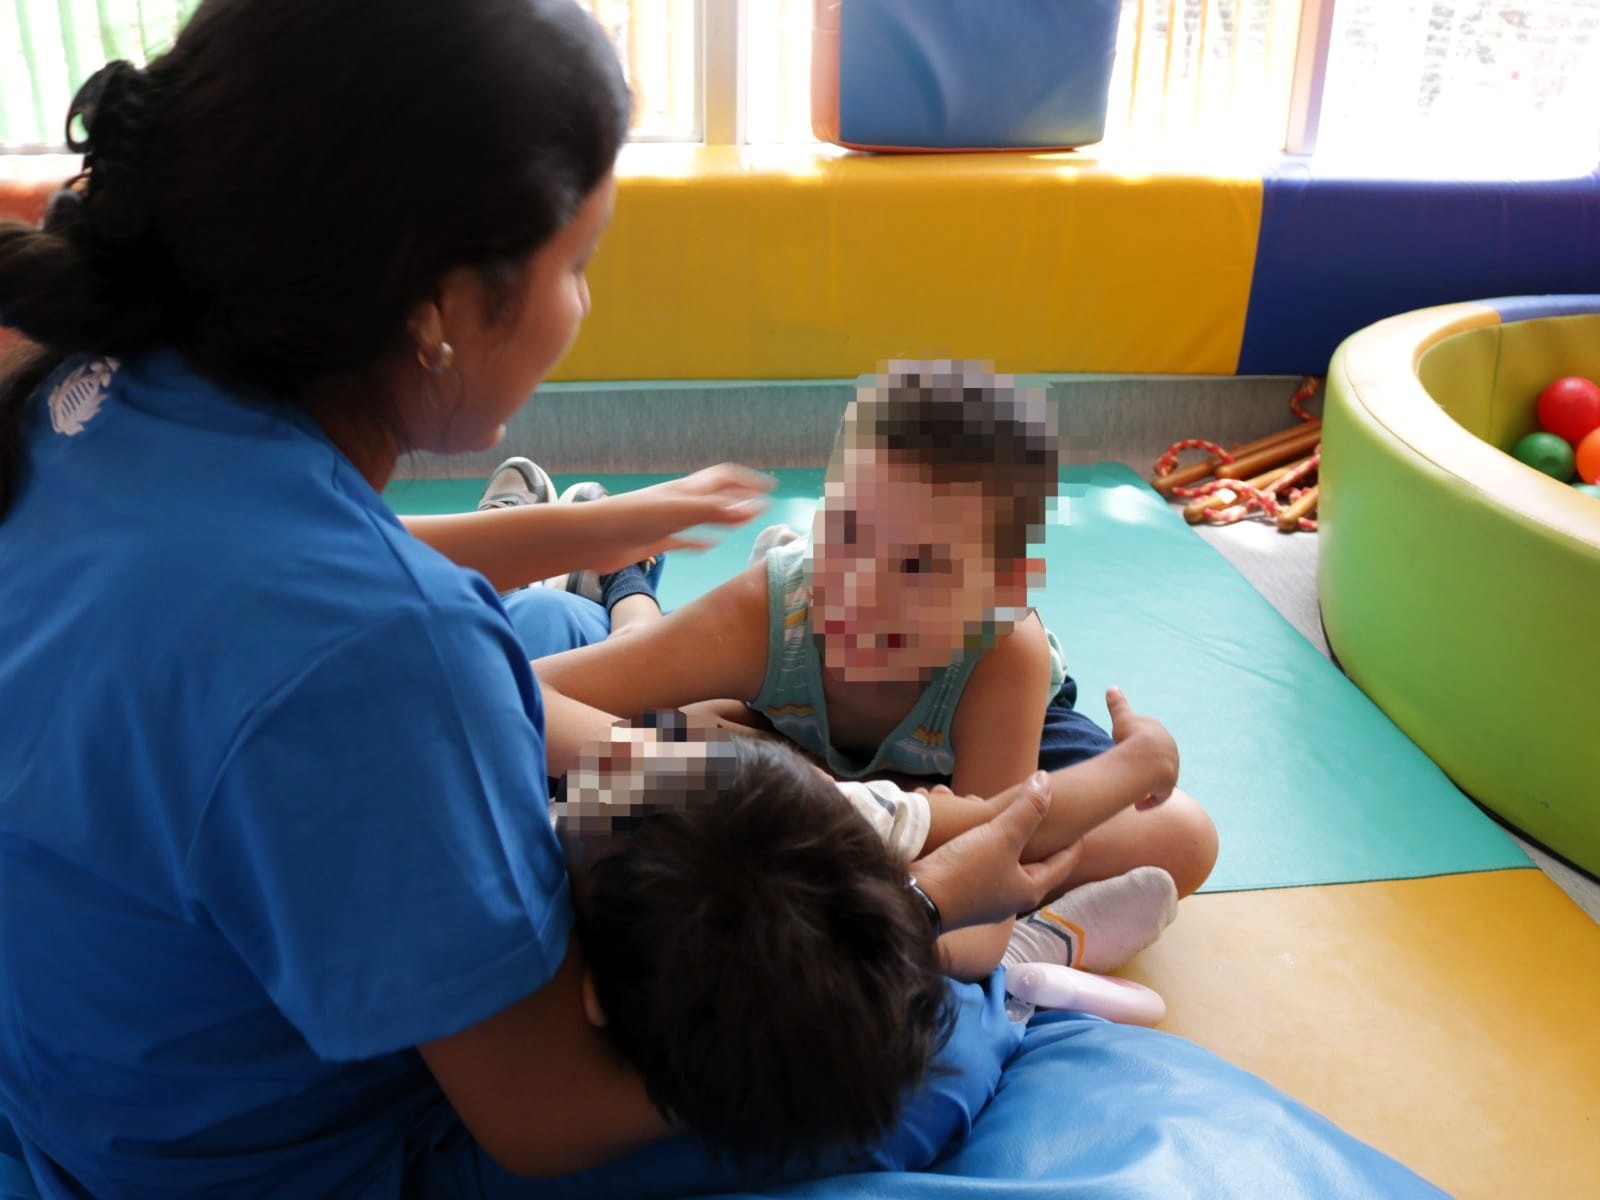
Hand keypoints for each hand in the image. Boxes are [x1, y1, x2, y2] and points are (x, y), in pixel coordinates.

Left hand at [585, 465, 772, 571]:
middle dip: (739, 496)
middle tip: (762, 503)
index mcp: (687, 490)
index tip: (771, 488)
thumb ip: (718, 512)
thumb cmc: (635, 519)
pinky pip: (685, 539)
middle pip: (716, 494)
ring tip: (742, 522)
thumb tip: (756, 509)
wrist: (594, 538)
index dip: (748, 481)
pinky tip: (708, 546)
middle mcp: (680, 502)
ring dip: (724, 517)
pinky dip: (700, 541)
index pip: (725, 478)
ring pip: (703, 516)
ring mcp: (668, 521)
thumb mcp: (682, 512)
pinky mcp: (656, 541)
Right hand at [908, 772, 1082, 930]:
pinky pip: (975, 855)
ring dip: (995, 828)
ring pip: (999, 853)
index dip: (1073, 840)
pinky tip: (964, 818)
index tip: (1080, 823)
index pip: (1063, 862)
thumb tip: (1047, 781)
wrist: (917, 900)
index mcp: (1029, 888)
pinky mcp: (961, 887)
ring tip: (989, 804)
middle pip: (1031, 858)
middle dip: (1028, 828)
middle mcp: (1011, 895)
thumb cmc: (966, 872)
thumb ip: (1027, 809)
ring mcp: (985, 894)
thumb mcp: (1002, 836)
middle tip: (1037, 808)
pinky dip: (974, 835)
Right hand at [1106, 686, 1178, 809]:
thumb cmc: (1132, 736)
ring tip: (1131, 791)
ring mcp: (1171, 768)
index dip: (1136, 746)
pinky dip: (1148, 801)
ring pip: (1157, 779)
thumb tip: (1112, 687)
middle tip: (1126, 771)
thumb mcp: (1122, 718)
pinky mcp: (1168, 785)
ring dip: (1145, 785)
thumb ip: (1118, 704)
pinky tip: (1138, 806)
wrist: (1146, 757)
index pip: (1149, 740)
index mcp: (1159, 733)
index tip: (1125, 752)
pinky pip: (1158, 796)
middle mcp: (1169, 750)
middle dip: (1142, 766)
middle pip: (1155, 760)